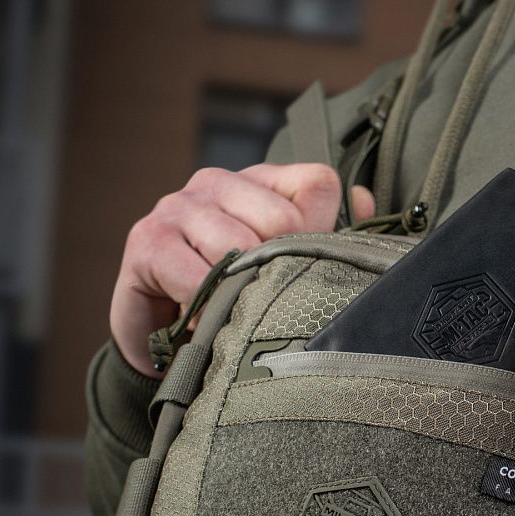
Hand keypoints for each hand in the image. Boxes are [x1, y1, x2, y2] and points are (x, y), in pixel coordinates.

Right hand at [110, 162, 374, 374]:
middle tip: (265, 301)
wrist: (156, 333)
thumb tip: (366, 201)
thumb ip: (326, 234)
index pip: (318, 184)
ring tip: (235, 312)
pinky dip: (208, 309)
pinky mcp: (148, 240)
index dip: (323, 231)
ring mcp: (179, 206)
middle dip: (280, 272)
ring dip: (242, 295)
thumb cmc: (229, 295)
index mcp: (259, 181)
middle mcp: (217, 181)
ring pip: (242, 250)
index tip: (304, 268)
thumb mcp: (281, 265)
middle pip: (284, 221)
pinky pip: (199, 279)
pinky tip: (205, 321)